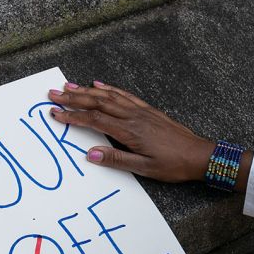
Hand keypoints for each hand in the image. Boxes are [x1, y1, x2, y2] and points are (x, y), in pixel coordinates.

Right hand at [45, 81, 213, 182]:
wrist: (199, 155)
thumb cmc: (173, 165)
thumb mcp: (144, 168)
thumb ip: (116, 159)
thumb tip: (90, 154)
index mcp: (130, 131)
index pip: (94, 120)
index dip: (73, 116)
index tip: (55, 113)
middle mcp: (133, 116)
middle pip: (98, 102)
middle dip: (74, 98)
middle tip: (53, 93)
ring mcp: (141, 111)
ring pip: (109, 96)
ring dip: (87, 90)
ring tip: (69, 85)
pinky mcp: (149, 110)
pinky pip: (125, 95)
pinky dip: (110, 89)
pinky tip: (100, 84)